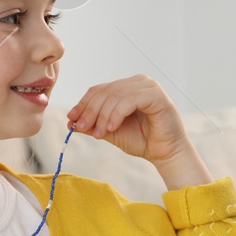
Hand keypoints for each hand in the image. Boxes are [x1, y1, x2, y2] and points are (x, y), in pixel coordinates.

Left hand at [66, 75, 209, 187]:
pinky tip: (111, 127)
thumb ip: (93, 124)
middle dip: (90, 111)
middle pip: (105, 91)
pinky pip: (130, 100)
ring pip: (116, 95)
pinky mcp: (156, 94)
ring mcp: (148, 86)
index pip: (99, 90)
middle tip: (81, 128)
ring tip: (99, 134)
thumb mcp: (110, 131)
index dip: (83, 104)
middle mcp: (137, 81)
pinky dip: (117, 114)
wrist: (165, 153)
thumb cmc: (141, 140)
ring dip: (103, 115)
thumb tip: (70, 120)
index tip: (72, 120)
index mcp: (126, 87)